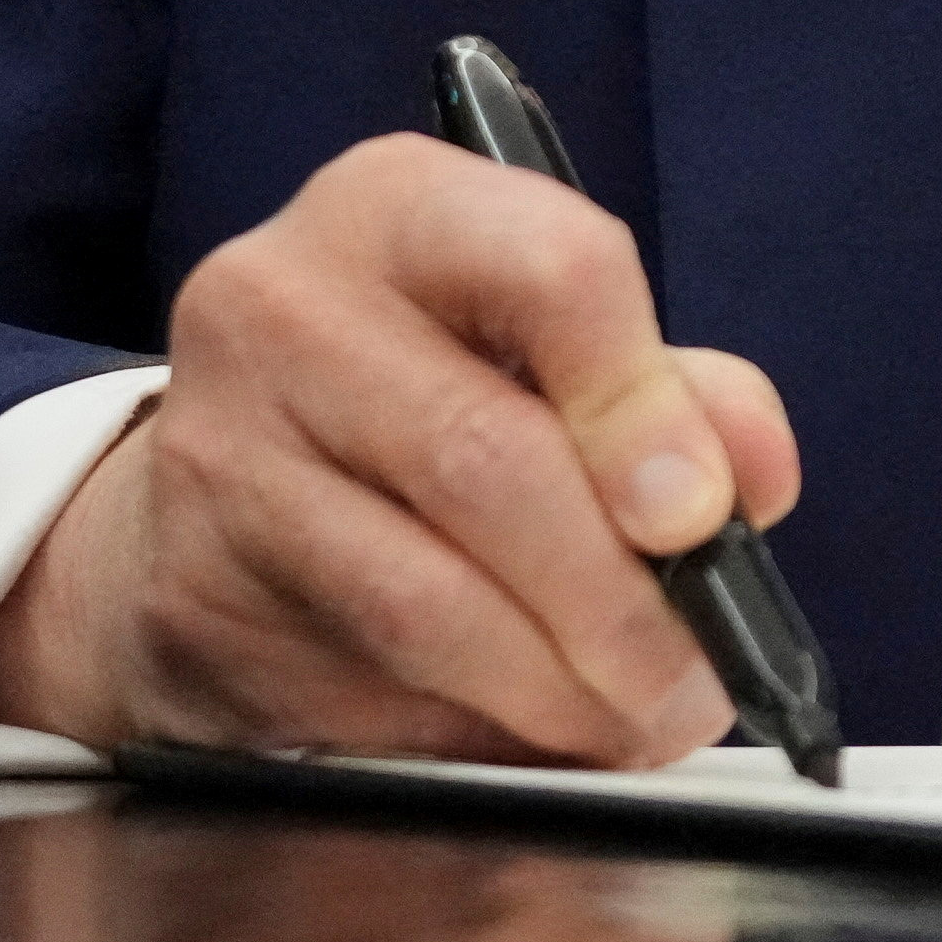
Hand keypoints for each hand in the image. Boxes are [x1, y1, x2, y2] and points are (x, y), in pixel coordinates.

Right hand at [0, 134, 799, 761]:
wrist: (216, 481)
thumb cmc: (427, 395)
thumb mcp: (552, 347)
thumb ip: (677, 395)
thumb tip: (752, 480)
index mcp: (401, 207)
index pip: (555, 270)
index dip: (645, 405)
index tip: (703, 518)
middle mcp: (284, 304)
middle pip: (484, 459)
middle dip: (616, 600)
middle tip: (691, 684)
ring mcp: (218, 451)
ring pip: (419, 600)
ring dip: (554, 693)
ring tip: (630, 725)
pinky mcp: (189, 593)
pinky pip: (359, 686)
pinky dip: (466, 733)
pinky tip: (518, 735)